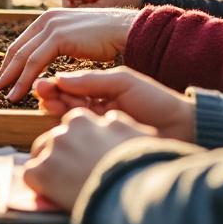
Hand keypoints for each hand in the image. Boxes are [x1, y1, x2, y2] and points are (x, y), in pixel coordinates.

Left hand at [0, 7, 136, 101]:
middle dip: (4, 71)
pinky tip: (20, 93)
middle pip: (18, 50)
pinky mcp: (58, 37)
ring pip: (23, 58)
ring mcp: (51, 27)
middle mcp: (46, 20)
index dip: (10, 62)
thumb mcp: (76, 39)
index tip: (3, 78)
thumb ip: (59, 45)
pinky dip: (24, 80)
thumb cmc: (106, 39)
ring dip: (11, 79)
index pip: (22, 43)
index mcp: (48, 19)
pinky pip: (35, 63)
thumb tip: (48, 62)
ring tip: (4, 96)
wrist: (124, 30)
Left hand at [23, 108, 155, 209]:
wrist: (131, 192)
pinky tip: (55, 197)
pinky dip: (40, 186)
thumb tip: (113, 120)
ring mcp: (54, 148)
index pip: (75, 124)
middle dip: (63, 153)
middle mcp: (67, 128)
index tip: (88, 157)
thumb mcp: (136, 136)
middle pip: (56, 138)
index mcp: (87, 119)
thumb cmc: (142, 167)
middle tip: (75, 174)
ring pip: (41, 155)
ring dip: (50, 168)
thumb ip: (120, 125)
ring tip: (65, 187)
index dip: (80, 142)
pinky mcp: (41, 170)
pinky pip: (31, 176)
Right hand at [33, 67, 194, 141]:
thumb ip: (92, 80)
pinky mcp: (103, 144)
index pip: (74, 89)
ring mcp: (100, 127)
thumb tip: (60, 79)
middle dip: (52, 97)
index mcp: (103, 93)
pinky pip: (81, 135)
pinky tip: (60, 120)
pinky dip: (68, 127)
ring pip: (70, 119)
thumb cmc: (156, 100)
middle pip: (67, 104)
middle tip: (40, 91)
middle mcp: (98, 109)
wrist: (182, 126)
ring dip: (56, 110)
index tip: (44, 81)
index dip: (57, 86)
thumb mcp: (123, 81)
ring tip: (46, 102)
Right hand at [61, 0, 145, 7]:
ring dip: (81, 4)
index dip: (68, 7)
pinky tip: (99, 7)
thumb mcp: (103, 8)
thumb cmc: (123, 2)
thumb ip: (83, 10)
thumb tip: (68, 14)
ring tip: (96, 10)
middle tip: (90, 15)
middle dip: (75, 6)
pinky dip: (87, 2)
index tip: (81, 17)